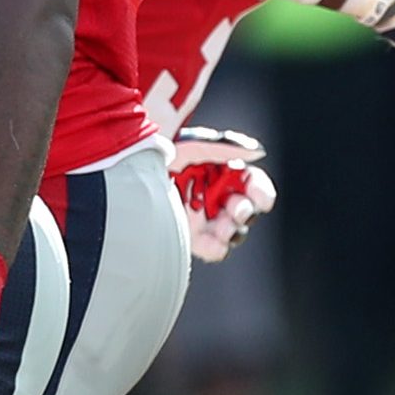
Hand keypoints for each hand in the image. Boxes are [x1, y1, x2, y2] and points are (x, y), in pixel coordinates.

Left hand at [167, 128, 276, 262]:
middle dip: (246, 212)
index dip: (261, 192)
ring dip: (234, 231)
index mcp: (226, 175)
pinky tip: (213, 240)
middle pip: (247, 211)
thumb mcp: (194, 145)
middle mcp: (220, 197)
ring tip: (223, 227)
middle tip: (236, 210)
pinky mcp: (193, 237)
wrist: (133, 171)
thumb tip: (258, 152)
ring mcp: (207, 219)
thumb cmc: (165, 154)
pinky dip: (217, 247)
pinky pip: (215, 249)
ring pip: (234, 232)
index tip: (259, 198)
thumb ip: (226, 148)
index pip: (254, 186)